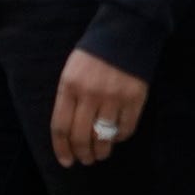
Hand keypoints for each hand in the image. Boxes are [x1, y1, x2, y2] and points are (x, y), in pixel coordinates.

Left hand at [51, 48, 148, 166]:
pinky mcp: (134, 99)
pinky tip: (116, 137)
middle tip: (86, 160)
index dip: (62, 149)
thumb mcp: (71, 71)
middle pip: (81, 136)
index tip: (66, 161)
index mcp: (69, 86)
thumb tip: (70, 133)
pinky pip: (126, 129)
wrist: (124, 32)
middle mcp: (89, 94)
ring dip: (101, 151)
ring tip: (100, 154)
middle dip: (82, 154)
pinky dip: (119, 138)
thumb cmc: (93, 55)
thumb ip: (68, 98)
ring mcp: (113, 97)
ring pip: (104, 137)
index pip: (61, 126)